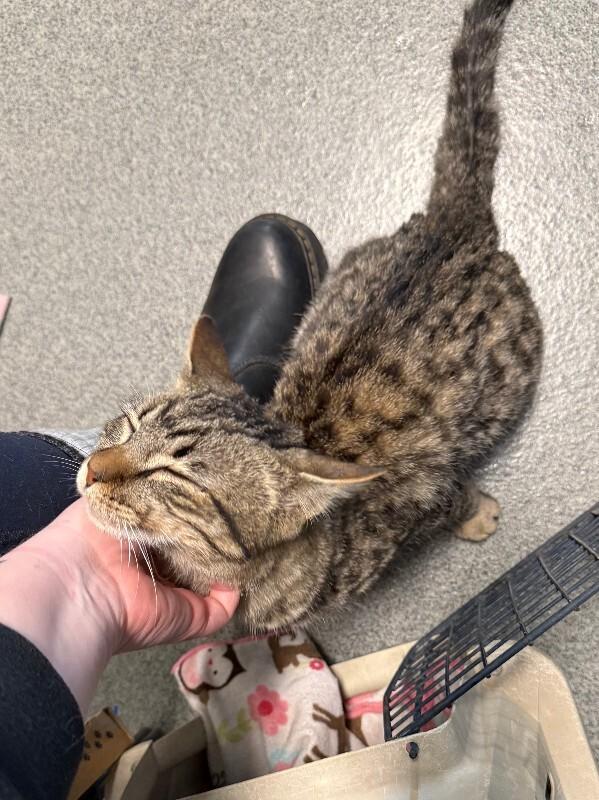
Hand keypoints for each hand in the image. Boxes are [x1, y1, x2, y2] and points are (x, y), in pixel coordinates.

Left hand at [59, 498, 238, 651]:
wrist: (80, 580)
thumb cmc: (92, 532)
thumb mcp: (120, 491)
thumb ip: (149, 486)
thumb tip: (177, 478)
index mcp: (140, 538)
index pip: (176, 524)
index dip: (195, 510)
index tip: (216, 493)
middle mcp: (158, 569)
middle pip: (197, 552)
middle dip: (217, 535)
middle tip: (241, 510)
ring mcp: (176, 595)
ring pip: (215, 579)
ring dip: (231, 559)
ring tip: (251, 531)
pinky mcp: (191, 617)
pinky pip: (223, 606)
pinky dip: (237, 589)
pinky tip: (247, 560)